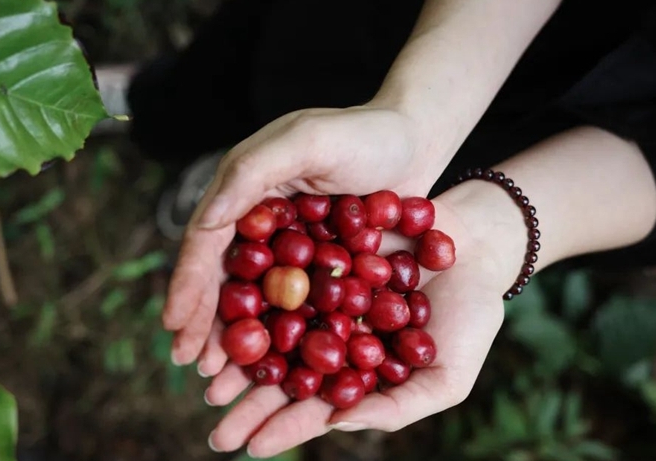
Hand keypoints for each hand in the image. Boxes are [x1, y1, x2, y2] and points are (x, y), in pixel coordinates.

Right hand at [163, 105, 451, 369]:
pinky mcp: (319, 263)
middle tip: (191, 362)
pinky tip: (270, 362)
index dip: (189, 283)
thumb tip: (205, 221)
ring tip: (218, 375)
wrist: (416, 141)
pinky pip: (292, 301)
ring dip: (234, 333)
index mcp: (244, 189)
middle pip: (224, 275)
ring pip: (254, 295)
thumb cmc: (364, 134)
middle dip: (204, 319)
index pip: (207, 240)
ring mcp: (288, 245)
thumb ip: (252, 171)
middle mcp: (259, 220)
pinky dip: (277, 331)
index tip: (175, 324)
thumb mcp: (307, 141)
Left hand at [203, 184, 528, 456]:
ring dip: (241, 355)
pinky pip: (283, 275)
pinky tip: (227, 310)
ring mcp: (323, 294)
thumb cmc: (471, 315)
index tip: (251, 449)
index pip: (316, 405)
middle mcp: (332, 334)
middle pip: (285, 372)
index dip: (286, 427)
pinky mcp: (320, 252)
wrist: (478, 244)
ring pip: (274, 327)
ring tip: (208, 378)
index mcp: (358, 369)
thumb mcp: (446, 376)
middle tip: (216, 431)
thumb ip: (398, 406)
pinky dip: (256, 292)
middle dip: (250, 403)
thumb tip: (339, 423)